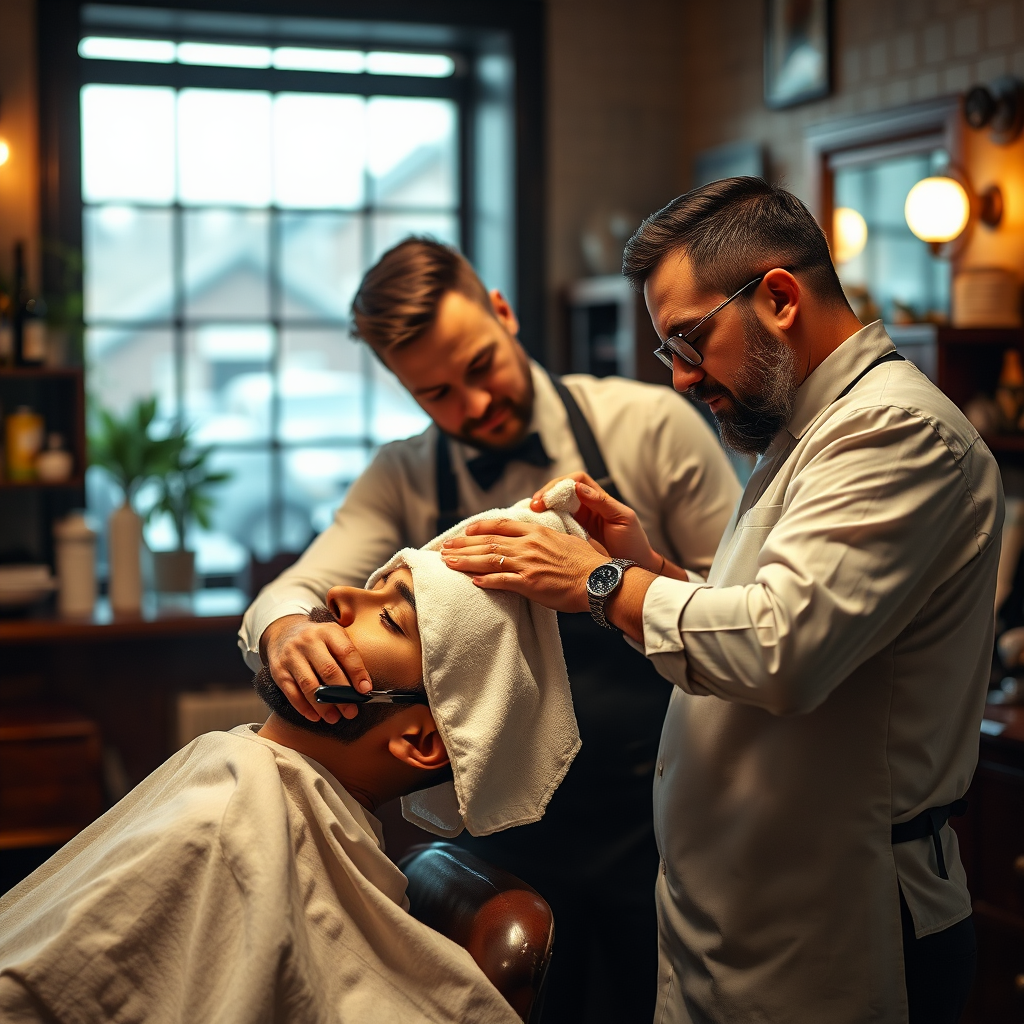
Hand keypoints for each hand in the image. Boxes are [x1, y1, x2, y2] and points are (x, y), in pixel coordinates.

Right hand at [259, 614, 371, 723]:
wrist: (284, 632)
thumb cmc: (318, 640)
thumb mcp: (334, 636)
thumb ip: (349, 655)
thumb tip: (364, 686)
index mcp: (328, 631)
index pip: (346, 652)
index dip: (358, 672)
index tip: (365, 690)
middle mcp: (308, 641)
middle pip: (328, 670)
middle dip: (342, 694)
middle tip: (351, 711)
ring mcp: (291, 655)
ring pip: (309, 685)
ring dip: (323, 705)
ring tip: (335, 717)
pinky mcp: (279, 670)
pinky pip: (292, 693)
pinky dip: (304, 707)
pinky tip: (316, 716)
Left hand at [440, 518, 605, 611]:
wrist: (599, 580)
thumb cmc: (587, 563)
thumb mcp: (564, 541)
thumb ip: (545, 540)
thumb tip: (534, 540)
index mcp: (537, 532)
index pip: (501, 525)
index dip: (480, 527)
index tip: (466, 531)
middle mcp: (528, 545)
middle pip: (488, 541)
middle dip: (464, 544)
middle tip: (446, 548)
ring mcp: (527, 564)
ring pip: (488, 559)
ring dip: (466, 560)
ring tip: (448, 562)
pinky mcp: (529, 583)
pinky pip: (500, 581)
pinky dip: (484, 580)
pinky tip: (471, 581)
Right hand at [530, 472, 661, 571]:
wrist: (630, 569)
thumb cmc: (633, 543)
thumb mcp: (622, 519)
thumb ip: (602, 502)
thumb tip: (579, 487)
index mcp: (598, 499)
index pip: (576, 480)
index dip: (562, 484)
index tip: (551, 495)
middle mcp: (586, 507)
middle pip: (560, 491)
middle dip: (546, 495)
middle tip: (534, 506)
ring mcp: (577, 521)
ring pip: (554, 506)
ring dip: (541, 508)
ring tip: (530, 515)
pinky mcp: (570, 536)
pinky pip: (554, 524)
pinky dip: (543, 523)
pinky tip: (535, 527)